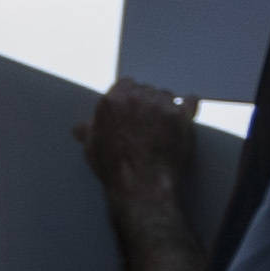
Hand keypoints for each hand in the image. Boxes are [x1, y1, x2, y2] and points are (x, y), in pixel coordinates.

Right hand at [79, 79, 198, 210]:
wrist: (141, 186)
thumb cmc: (114, 169)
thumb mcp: (92, 148)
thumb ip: (88, 131)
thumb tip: (79, 127)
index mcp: (114, 100)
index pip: (125, 85)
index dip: (130, 98)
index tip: (132, 111)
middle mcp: (138, 97)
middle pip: (147, 90)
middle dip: (147, 103)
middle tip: (148, 122)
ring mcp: (161, 105)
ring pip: (167, 95)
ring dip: (166, 106)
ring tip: (165, 126)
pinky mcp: (181, 116)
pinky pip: (190, 101)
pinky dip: (189, 106)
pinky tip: (187, 112)